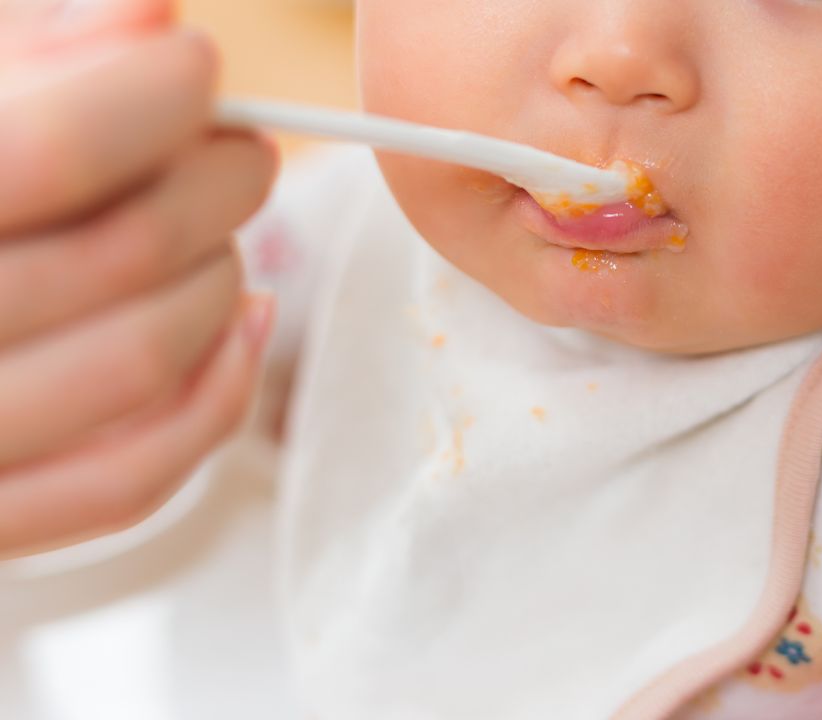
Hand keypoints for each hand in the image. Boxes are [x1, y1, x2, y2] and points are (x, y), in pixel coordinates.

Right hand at [0, 0, 277, 558]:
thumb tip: (152, 15)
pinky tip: (242, 321)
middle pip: (121, 252)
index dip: (151, 94)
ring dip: (221, 277)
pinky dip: (218, 394)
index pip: (50, 151)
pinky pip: (131, 479)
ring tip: (219, 232)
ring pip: (145, 360)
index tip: (194, 65)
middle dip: (217, 181)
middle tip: (239, 151)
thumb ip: (30, 52)